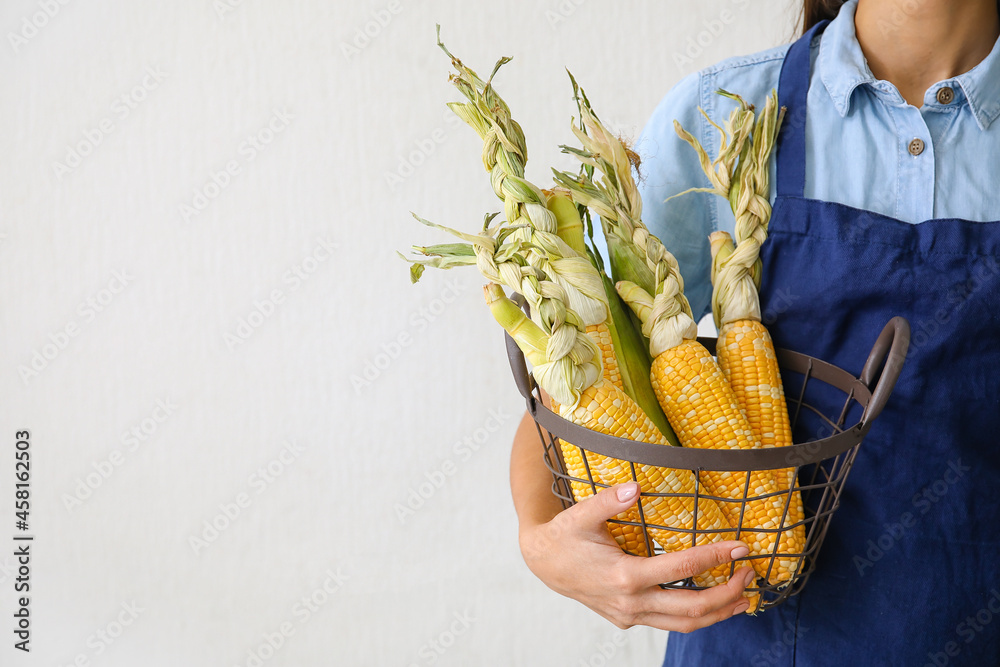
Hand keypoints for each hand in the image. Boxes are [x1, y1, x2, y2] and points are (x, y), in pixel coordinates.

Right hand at [518, 481, 754, 632]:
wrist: (543, 564)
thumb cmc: (564, 536)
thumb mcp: (581, 514)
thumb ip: (608, 501)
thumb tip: (634, 486)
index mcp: (624, 575)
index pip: (682, 570)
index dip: (715, 557)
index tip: (739, 547)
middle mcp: (630, 602)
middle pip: (692, 608)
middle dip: (727, 593)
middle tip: (749, 572)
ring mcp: (630, 615)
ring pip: (683, 624)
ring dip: (718, 613)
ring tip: (743, 598)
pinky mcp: (627, 619)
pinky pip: (669, 624)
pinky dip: (695, 617)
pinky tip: (712, 605)